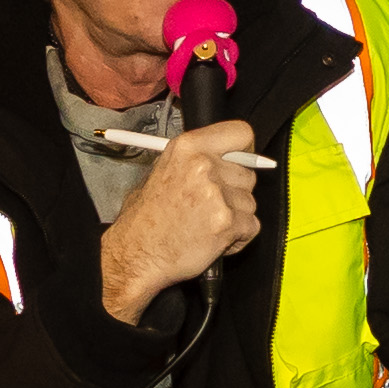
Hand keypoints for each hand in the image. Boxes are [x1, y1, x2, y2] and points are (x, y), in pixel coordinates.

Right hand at [91, 120, 262, 323]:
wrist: (136, 254)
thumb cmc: (145, 219)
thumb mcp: (161, 172)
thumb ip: (195, 161)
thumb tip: (225, 158)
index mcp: (187, 147)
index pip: (241, 133)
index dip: (246, 151)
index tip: (242, 162)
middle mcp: (203, 166)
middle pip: (248, 174)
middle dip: (236, 191)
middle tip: (212, 205)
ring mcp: (217, 194)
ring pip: (250, 202)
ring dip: (236, 216)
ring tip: (207, 225)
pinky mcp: (226, 221)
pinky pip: (251, 226)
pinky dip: (238, 237)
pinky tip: (215, 239)